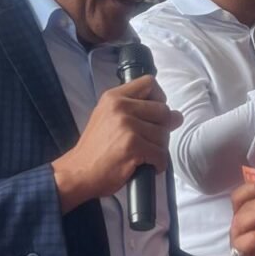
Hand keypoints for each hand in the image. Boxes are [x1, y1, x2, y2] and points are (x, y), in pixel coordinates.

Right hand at [51, 75, 181, 212]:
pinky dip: (158, 164)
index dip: (159, 98)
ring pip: (164, 135)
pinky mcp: (133, 146)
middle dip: (162, 129)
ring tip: (144, 155)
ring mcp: (127, 126)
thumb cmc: (95, 149)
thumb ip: (139, 111)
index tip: (153, 114)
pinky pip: (161, 154)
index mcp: (114, 97)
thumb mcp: (109, 118)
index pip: (149, 83)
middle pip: (163, 110)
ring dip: (159, 149)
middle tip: (148, 141)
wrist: (78, 172)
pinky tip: (146, 166)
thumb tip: (176, 115)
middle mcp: (121, 107)